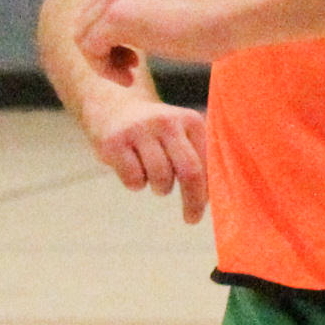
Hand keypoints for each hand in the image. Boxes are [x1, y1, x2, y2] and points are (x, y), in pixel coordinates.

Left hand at [74, 0, 243, 81]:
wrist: (233, 15)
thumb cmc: (215, 17)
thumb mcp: (173, 0)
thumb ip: (148, 5)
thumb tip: (141, 22)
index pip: (95, 11)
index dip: (108, 40)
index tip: (134, 57)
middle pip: (85, 23)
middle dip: (102, 52)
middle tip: (131, 69)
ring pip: (82, 37)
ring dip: (102, 63)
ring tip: (130, 75)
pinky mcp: (116, 18)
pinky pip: (90, 49)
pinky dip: (104, 69)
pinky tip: (130, 78)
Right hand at [79, 83, 210, 222]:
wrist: (112, 105)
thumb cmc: (154, 132)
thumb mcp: (180, 132)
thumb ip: (200, 157)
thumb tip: (213, 197)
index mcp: (189, 120)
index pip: (208, 162)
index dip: (209, 189)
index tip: (207, 207)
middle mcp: (166, 121)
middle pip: (189, 170)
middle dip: (193, 201)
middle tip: (192, 219)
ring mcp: (138, 130)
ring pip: (161, 178)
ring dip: (161, 188)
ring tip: (155, 178)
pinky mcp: (114, 142)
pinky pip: (134, 180)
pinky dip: (136, 183)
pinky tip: (132, 167)